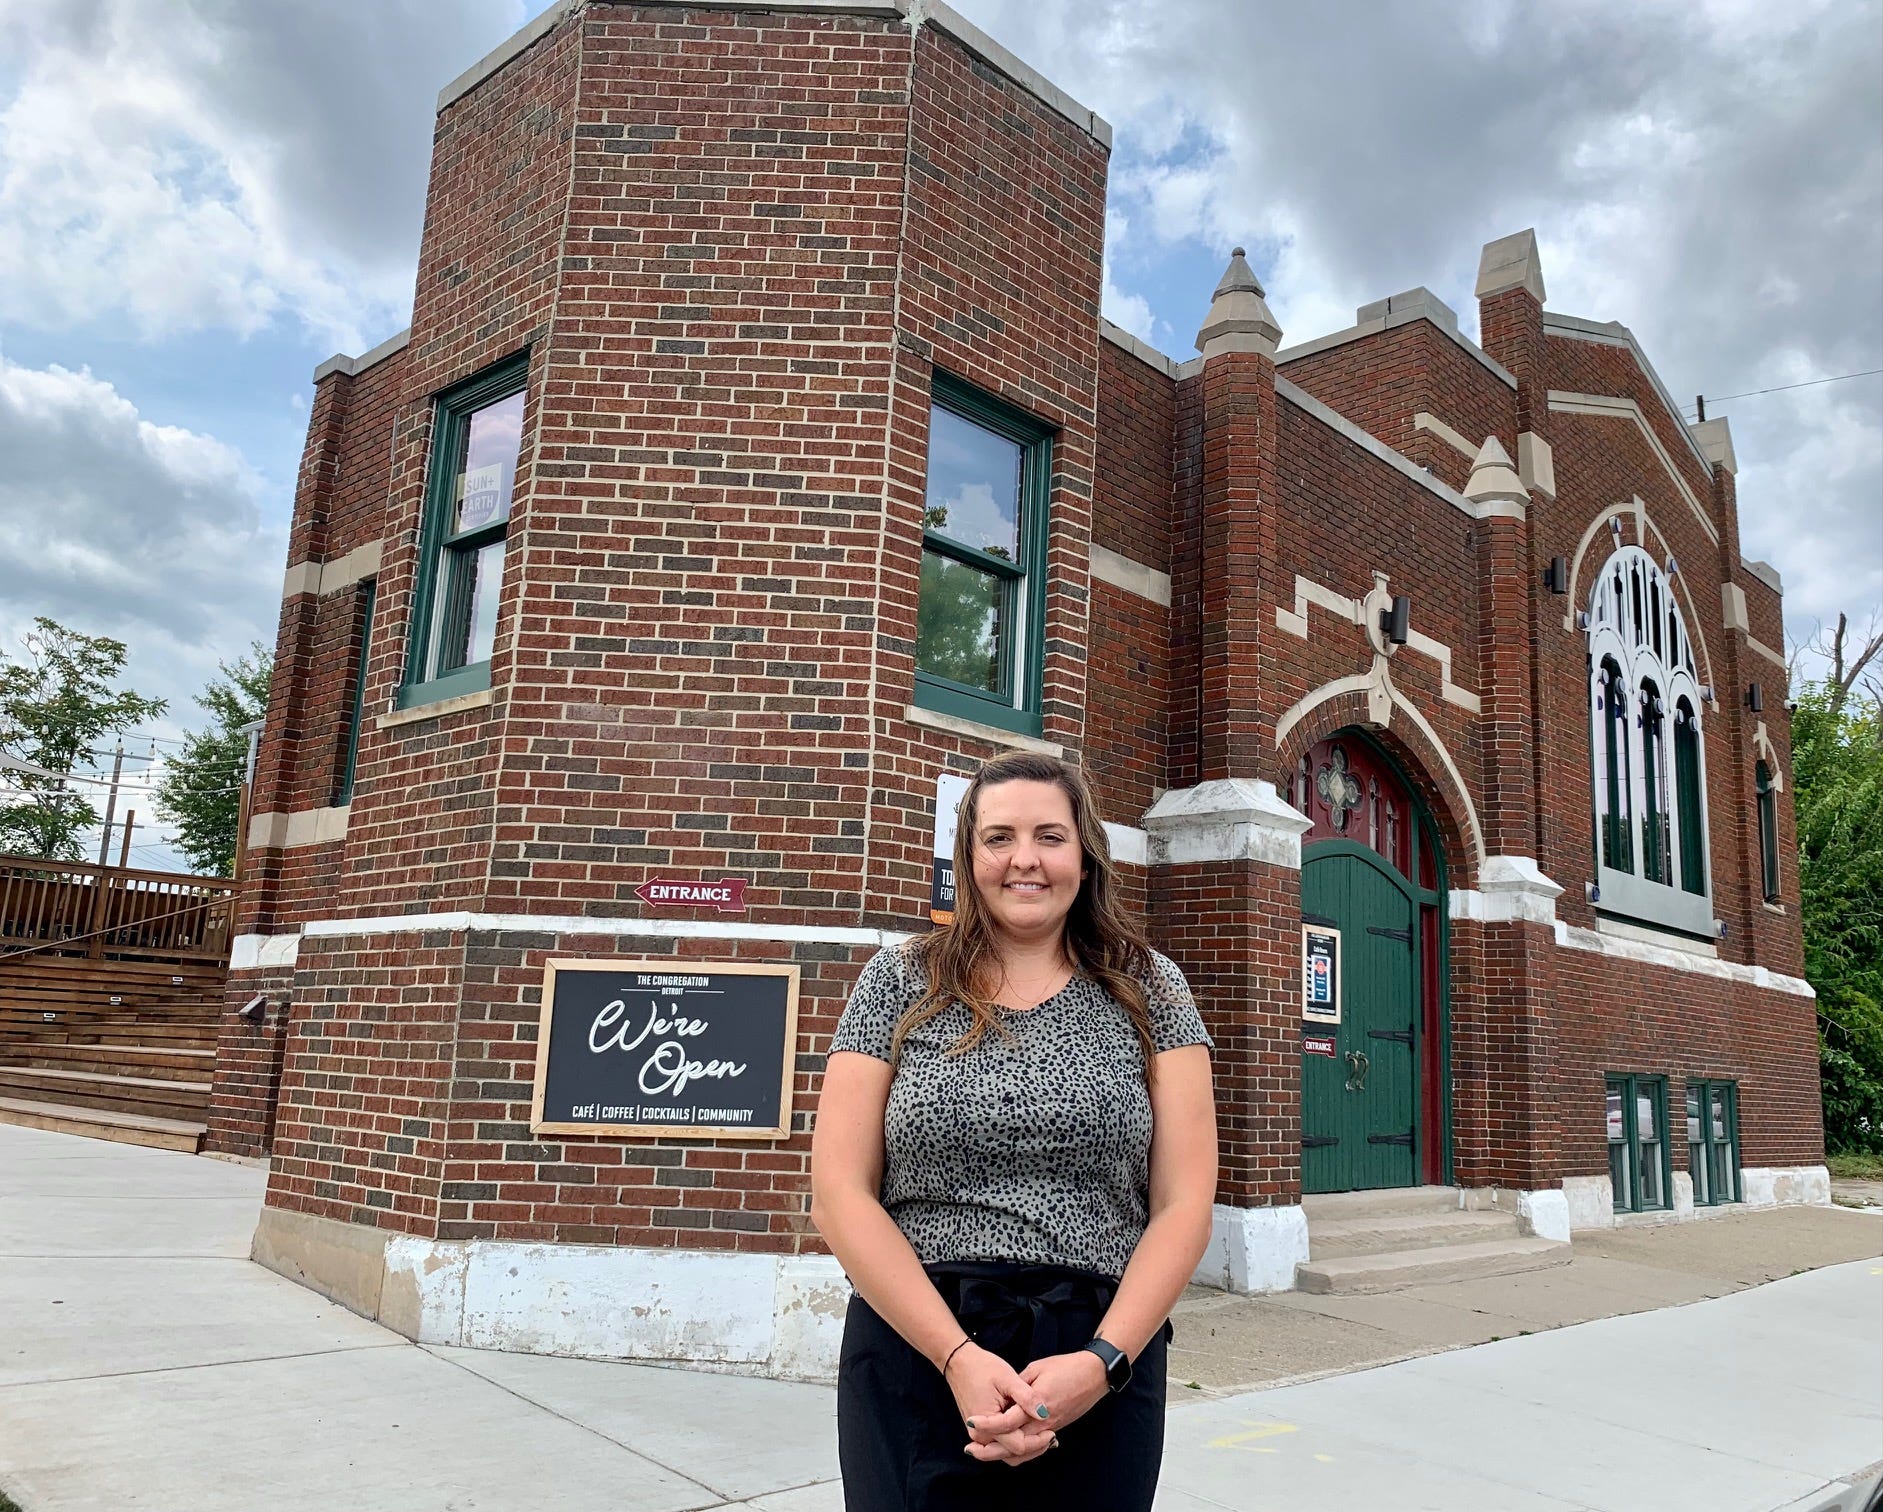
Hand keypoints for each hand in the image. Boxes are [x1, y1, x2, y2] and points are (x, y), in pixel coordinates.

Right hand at [945, 1342, 1054, 1464]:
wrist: (959, 1362)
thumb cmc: (982, 1367)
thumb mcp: (1008, 1378)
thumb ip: (1027, 1397)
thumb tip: (1045, 1413)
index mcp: (987, 1425)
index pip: (1018, 1446)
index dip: (1037, 1441)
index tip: (1053, 1432)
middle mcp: (980, 1436)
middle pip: (1013, 1454)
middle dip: (1034, 1448)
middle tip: (1052, 1437)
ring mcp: (978, 1435)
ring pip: (1007, 1453)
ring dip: (1026, 1447)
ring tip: (1044, 1436)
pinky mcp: (980, 1431)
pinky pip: (1000, 1444)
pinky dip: (1016, 1441)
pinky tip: (1030, 1431)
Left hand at [963, 1348, 1108, 1463]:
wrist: (1094, 1375)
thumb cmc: (1066, 1367)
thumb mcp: (1037, 1368)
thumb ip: (1018, 1386)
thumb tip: (1003, 1396)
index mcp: (1037, 1404)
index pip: (1007, 1422)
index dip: (987, 1424)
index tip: (970, 1422)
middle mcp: (1044, 1422)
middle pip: (1013, 1446)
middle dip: (990, 1451)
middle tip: (971, 1449)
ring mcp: (1051, 1428)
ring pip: (1024, 1452)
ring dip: (1003, 1454)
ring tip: (984, 1450)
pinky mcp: (1056, 1429)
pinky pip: (1034, 1448)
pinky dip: (1020, 1451)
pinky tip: (1007, 1445)